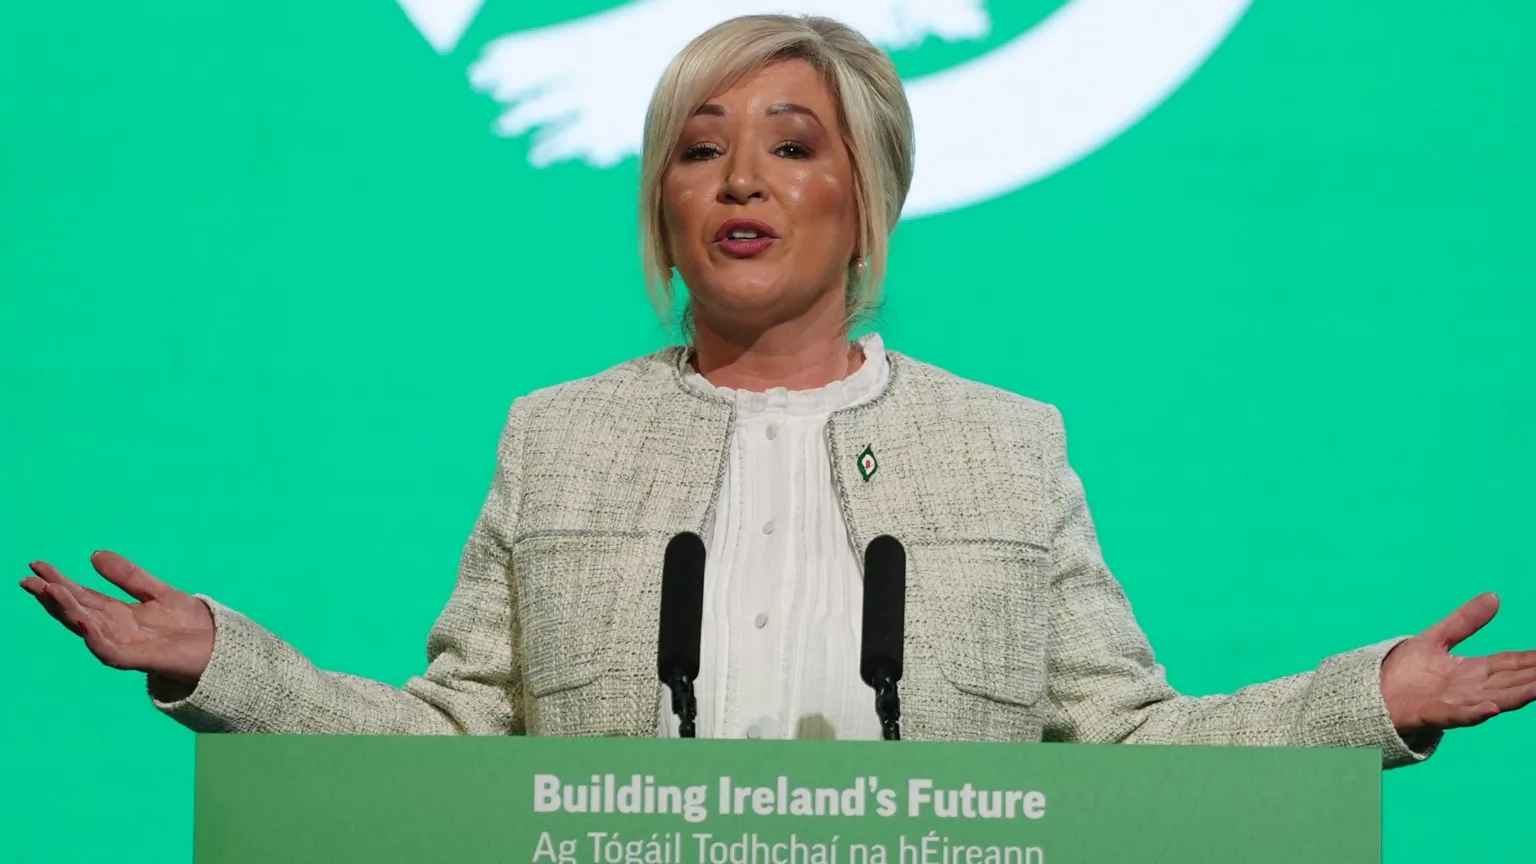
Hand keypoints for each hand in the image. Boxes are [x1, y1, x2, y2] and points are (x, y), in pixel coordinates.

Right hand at [18, 551, 213, 683]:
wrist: (222, 648)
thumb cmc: (191, 624)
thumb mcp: (157, 592)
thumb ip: (128, 576)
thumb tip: (94, 554)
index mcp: (119, 615)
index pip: (82, 597)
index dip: (59, 582)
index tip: (38, 564)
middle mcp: (116, 631)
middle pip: (76, 612)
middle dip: (52, 597)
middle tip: (29, 578)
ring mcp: (125, 646)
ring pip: (87, 629)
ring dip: (68, 611)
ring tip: (51, 591)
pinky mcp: (140, 660)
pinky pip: (111, 651)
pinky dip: (95, 636)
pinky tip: (83, 621)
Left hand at [1381, 593, 1535, 735]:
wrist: (1372, 694)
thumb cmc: (1404, 671)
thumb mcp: (1436, 638)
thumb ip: (1465, 621)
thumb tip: (1494, 596)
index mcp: (1473, 671)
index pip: (1511, 663)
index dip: (1533, 659)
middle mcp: (1470, 689)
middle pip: (1511, 682)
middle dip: (1534, 677)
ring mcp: (1453, 703)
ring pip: (1494, 699)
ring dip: (1518, 694)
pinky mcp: (1431, 714)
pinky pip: (1455, 715)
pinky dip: (1474, 713)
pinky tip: (1491, 708)